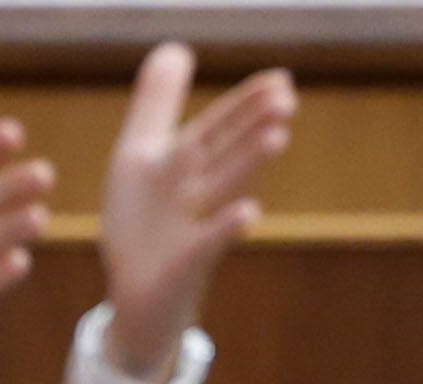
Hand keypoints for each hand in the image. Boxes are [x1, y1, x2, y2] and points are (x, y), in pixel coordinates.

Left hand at [96, 44, 296, 372]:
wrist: (135, 298)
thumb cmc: (142, 225)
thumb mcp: (138, 157)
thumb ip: (157, 104)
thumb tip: (176, 47)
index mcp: (181, 166)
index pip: (216, 128)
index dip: (244, 104)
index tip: (281, 79)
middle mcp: (192, 194)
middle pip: (224, 153)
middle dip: (251, 126)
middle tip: (287, 98)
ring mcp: (189, 231)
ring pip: (221, 191)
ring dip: (248, 164)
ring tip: (278, 136)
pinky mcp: (180, 268)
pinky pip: (205, 246)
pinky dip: (226, 228)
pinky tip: (249, 212)